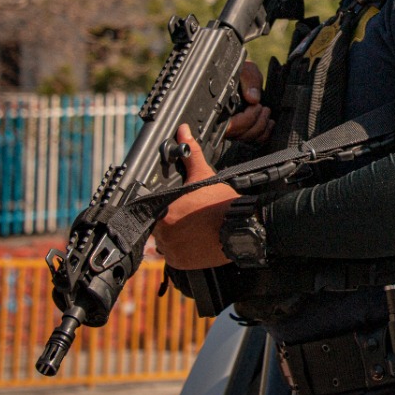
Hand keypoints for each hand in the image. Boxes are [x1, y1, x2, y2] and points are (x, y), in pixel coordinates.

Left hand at [152, 123, 239, 269]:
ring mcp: (171, 251)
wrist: (241, 228)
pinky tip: (197, 240)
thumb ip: (190, 154)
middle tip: (190, 216)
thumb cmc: (221, 203)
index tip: (180, 207)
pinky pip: (175, 257)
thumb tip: (183, 131)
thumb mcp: (204, 175)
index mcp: (163, 212)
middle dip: (172, 222)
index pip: (153, 211)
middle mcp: (163, 234)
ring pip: (166, 243)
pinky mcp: (180, 263)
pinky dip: (183, 250)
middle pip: (159, 228)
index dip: (166, 207)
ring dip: (176, 237)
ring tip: (195, 228)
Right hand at [225, 60, 272, 143]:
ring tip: (267, 113)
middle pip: (239, 135)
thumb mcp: (244, 68)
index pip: (230, 126)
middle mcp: (221, 120)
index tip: (257, 105)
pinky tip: (269, 123)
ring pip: (245, 139)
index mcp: (218, 106)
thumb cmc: (239, 70)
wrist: (239, 72)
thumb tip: (253, 98)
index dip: (247, 119)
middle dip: (256, 123)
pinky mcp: (239, 129)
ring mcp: (230, 126)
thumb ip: (249, 80)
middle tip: (264, 108)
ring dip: (261, 128)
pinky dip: (263, 134)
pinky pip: (251, 140)